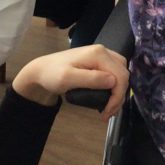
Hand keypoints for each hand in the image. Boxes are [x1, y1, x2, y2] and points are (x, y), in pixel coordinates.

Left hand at [13, 44, 127, 119]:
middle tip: (108, 113)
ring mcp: (101, 56)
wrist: (41, 71)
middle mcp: (103, 52)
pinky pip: (114, 73)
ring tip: (109, 108)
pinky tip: (107, 98)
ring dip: (118, 92)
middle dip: (119, 96)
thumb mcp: (68, 79)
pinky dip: (114, 87)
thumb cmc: (52, 75)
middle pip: (123, 74)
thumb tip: (113, 81)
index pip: (120, 75)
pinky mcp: (98, 62)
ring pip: (120, 74)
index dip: (117, 96)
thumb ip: (91, 79)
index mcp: (98, 54)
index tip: (107, 112)